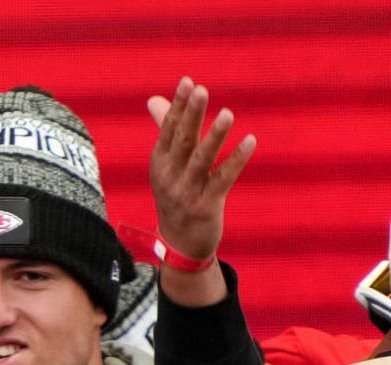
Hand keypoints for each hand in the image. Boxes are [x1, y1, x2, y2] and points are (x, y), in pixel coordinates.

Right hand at [147, 77, 255, 263]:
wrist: (180, 243)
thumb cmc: (177, 195)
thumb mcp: (166, 165)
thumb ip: (166, 130)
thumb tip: (154, 99)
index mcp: (159, 163)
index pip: (168, 130)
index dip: (178, 106)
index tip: (188, 82)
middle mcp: (169, 176)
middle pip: (182, 141)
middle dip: (192, 116)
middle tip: (202, 90)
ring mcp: (186, 192)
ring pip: (201, 160)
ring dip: (215, 137)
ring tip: (227, 114)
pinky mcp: (205, 205)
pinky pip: (222, 179)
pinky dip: (236, 160)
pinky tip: (250, 142)